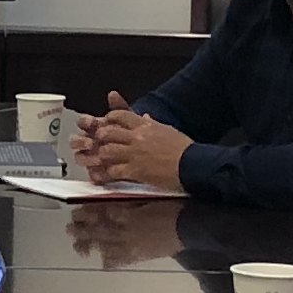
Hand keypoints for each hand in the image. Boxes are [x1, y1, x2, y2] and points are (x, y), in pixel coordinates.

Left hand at [77, 103, 191, 188]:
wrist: (193, 164)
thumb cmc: (184, 148)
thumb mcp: (167, 130)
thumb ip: (152, 124)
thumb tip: (144, 117)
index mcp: (145, 125)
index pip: (119, 115)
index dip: (109, 119)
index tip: (106, 123)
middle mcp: (137, 137)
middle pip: (107, 132)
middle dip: (101, 138)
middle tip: (100, 143)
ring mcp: (135, 154)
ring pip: (106, 151)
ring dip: (103, 156)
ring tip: (103, 160)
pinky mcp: (135, 171)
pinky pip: (113, 171)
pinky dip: (106, 175)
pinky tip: (106, 176)